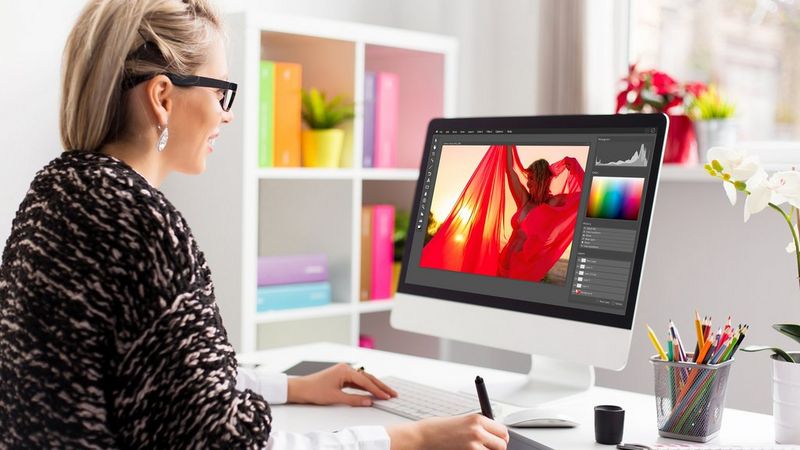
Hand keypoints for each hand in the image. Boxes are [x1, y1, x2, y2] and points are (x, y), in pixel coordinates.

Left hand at [286, 363, 397, 405]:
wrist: (300, 388)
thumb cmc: (314, 390)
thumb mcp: (336, 398)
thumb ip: (354, 400)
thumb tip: (368, 401)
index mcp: (345, 370)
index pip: (366, 381)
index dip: (378, 390)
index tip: (387, 396)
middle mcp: (346, 369)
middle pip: (368, 377)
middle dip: (381, 386)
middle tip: (392, 393)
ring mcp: (344, 372)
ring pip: (364, 379)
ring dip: (374, 386)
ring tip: (386, 393)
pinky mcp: (341, 377)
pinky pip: (357, 381)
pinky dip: (366, 387)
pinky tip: (372, 391)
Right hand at [387, 414, 508, 449]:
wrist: (423, 436)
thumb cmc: (439, 428)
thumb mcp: (463, 421)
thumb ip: (479, 426)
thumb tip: (493, 435)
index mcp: (477, 419)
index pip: (503, 431)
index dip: (501, 437)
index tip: (498, 440)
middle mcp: (477, 431)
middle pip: (502, 445)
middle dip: (497, 448)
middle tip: (488, 447)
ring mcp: (473, 446)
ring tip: (476, 449)